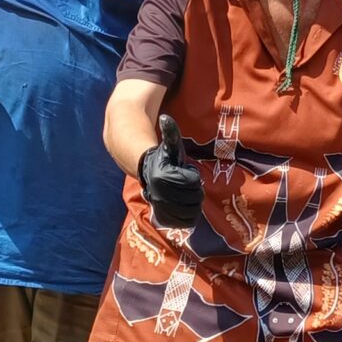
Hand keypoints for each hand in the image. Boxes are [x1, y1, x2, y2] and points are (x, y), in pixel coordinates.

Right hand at [139, 113, 204, 230]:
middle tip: (186, 184)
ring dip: (193, 204)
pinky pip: (185, 223)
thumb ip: (170, 131)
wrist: (147, 175)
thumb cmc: (164, 158)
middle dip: (194, 190)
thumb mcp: (169, 144)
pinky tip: (185, 207)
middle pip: (194, 198)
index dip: (192, 175)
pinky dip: (189, 217)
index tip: (183, 171)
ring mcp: (161, 209)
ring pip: (192, 212)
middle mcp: (159, 195)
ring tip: (185, 194)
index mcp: (163, 177)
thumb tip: (165, 117)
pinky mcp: (164, 220)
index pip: (193, 181)